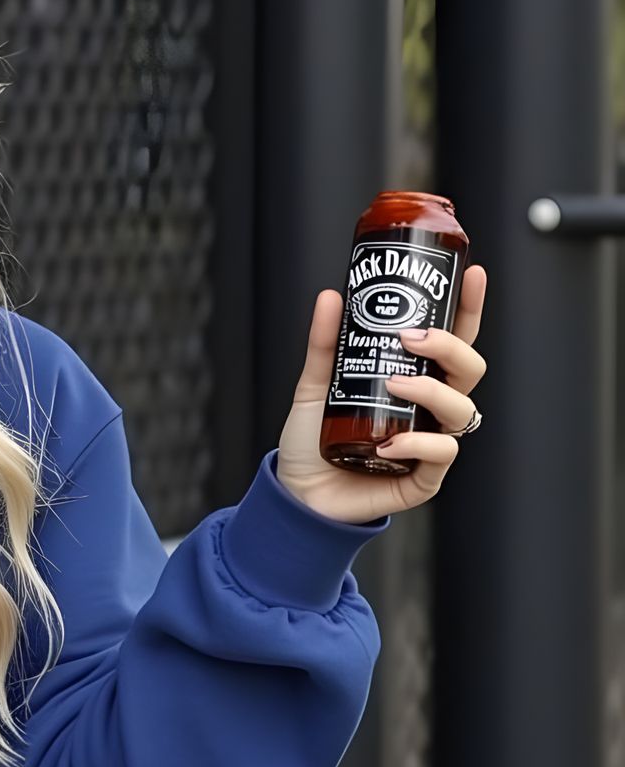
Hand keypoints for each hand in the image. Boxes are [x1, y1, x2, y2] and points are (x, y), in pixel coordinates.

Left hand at [275, 264, 488, 524]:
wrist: (294, 491)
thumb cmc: (313, 439)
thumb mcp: (316, 385)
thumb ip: (326, 345)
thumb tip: (331, 297)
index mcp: (416, 381)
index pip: (455, 341)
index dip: (468, 308)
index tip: (470, 275)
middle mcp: (430, 409)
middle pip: (469, 369)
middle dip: (450, 347)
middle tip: (412, 338)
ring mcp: (431, 442)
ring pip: (462, 409)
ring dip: (433, 392)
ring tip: (395, 385)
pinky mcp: (423, 477)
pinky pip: (442, 453)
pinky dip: (420, 443)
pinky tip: (391, 440)